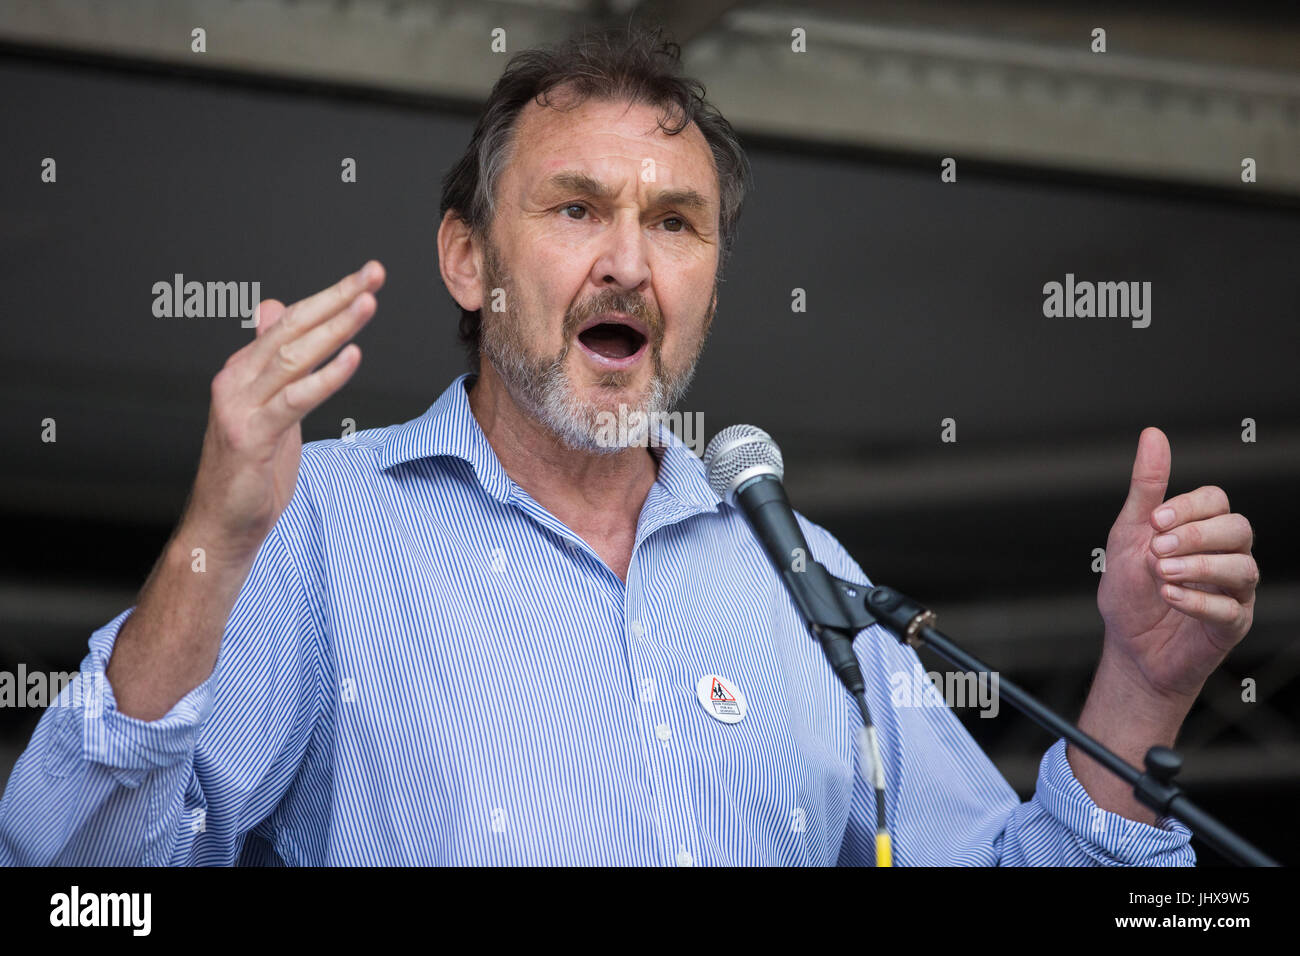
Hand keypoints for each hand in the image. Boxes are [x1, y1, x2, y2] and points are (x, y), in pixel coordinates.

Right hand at [181, 261, 384, 560]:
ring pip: (293, 356)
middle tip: (373, 274)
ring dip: (334, 328)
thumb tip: (273, 309)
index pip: (291, 321)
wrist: (222, 524)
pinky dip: (325, 377)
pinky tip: (352, 359)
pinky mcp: (250, 436)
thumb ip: (272, 360)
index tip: (367, 276)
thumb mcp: (266, 407)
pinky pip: (294, 400)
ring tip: (367, 305)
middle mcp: (236, 379)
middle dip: (336, 298)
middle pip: (293, 327)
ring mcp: (240, 406)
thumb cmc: (249, 470)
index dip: (329, 296)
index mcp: (243, 369)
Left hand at [1096, 427, 1257, 702]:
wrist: (1129, 648)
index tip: (1155, 520)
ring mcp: (1234, 591)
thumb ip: (1146, 487)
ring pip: (1243, 567)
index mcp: (1200, 530)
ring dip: (1199, 567)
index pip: (1216, 500)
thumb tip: (1153, 435)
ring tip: (1162, 573)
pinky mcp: (1233, 624)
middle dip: (1196, 535)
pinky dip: (1199, 600)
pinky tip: (1170, 597)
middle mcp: (1224, 556)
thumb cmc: (1131, 591)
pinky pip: (1231, 608)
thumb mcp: (1129, 533)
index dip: (1190, 507)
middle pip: (1238, 528)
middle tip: (1157, 549)